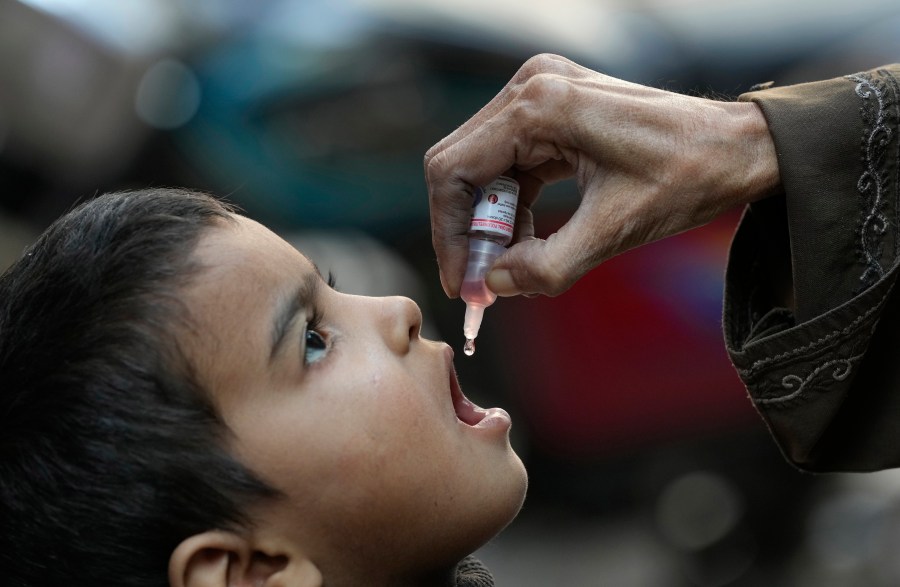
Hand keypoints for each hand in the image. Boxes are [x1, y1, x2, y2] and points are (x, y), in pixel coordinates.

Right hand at [424, 53, 779, 297]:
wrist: (737, 147)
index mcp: (541, 105)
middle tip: (484, 282)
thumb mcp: (614, 231)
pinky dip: (510, 204)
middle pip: (461, 166)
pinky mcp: (552, 106)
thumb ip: (547, 266)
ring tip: (511, 266)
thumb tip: (495, 285)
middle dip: (468, 231)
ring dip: (489, 221)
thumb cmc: (688, 176)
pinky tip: (528, 237)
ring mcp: (541, 91)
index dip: (450, 235)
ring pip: (481, 166)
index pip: (454, 171)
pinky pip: (508, 160)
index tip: (465, 284)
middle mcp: (532, 86)